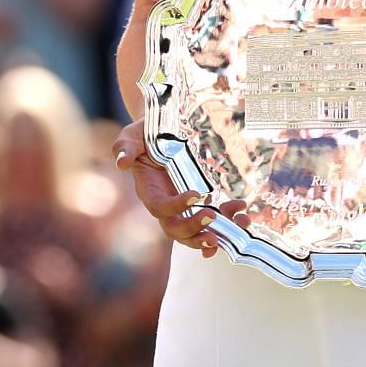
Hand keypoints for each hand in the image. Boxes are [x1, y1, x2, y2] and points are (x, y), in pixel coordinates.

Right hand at [111, 119, 247, 257]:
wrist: (163, 131)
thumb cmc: (144, 134)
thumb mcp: (131, 136)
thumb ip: (124, 148)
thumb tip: (122, 163)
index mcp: (149, 191)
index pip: (159, 208)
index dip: (176, 206)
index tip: (196, 194)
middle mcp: (166, 204)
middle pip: (176, 229)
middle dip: (194, 229)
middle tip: (212, 218)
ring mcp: (184, 207)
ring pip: (196, 232)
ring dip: (215, 235)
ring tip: (237, 225)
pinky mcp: (201, 203)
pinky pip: (214, 221)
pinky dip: (229, 223)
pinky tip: (243, 217)